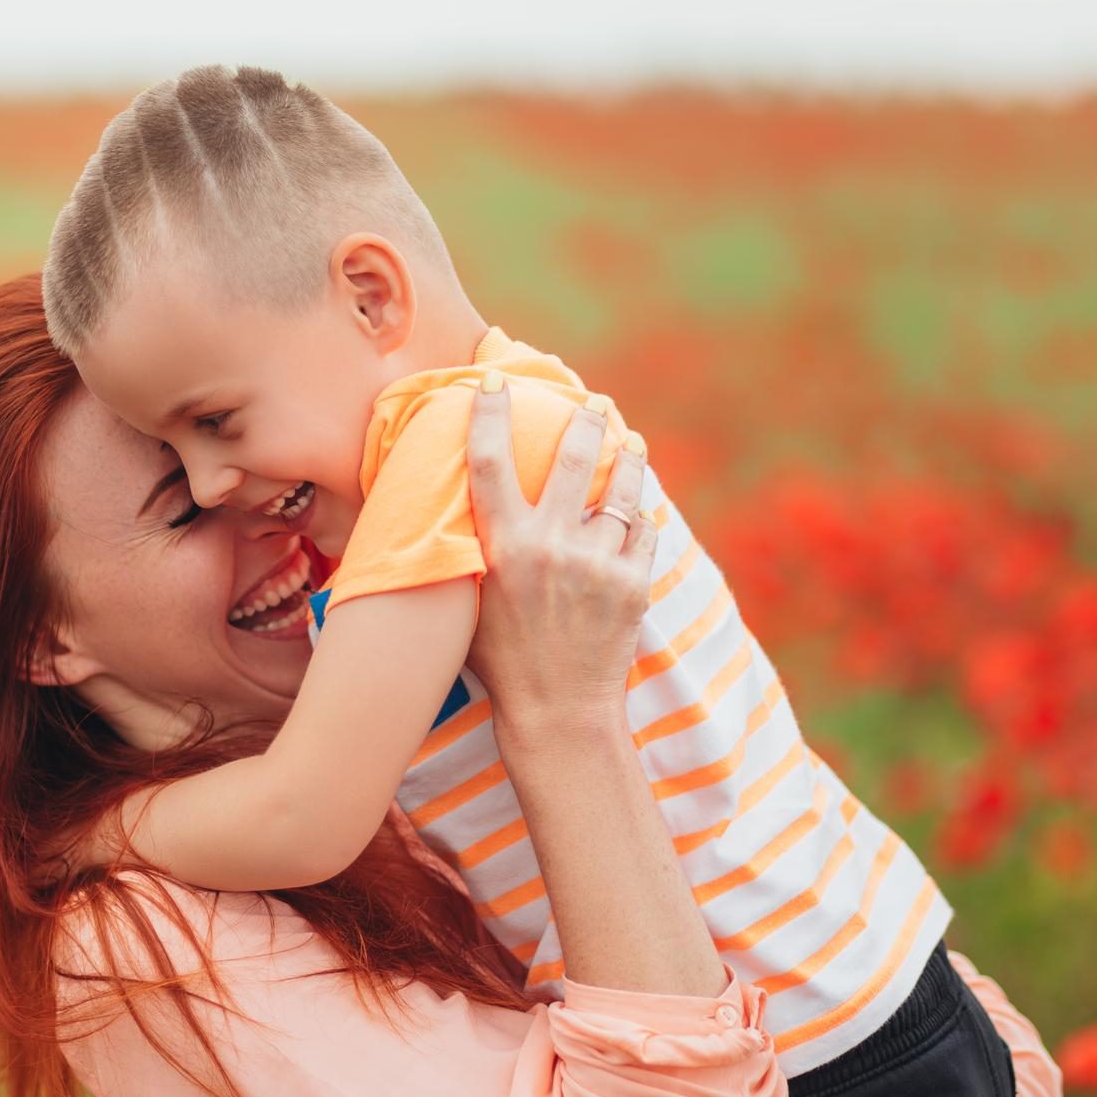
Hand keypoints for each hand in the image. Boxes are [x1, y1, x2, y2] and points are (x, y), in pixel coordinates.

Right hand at [463, 379, 655, 738]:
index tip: (496, 383)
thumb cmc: (500, 661)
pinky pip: (643, 529)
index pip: (490, 461)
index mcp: (502, 547)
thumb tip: (453, 509)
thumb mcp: (467, 602)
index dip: (491, 414)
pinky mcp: (633, 582)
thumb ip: (466, 553)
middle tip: (591, 403)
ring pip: (620, 488)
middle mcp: (551, 545)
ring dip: (626, 459)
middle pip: (571, 456)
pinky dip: (638, 518)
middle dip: (584, 419)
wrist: (558, 713)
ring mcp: (597, 562)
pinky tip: (634, 510)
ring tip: (629, 442)